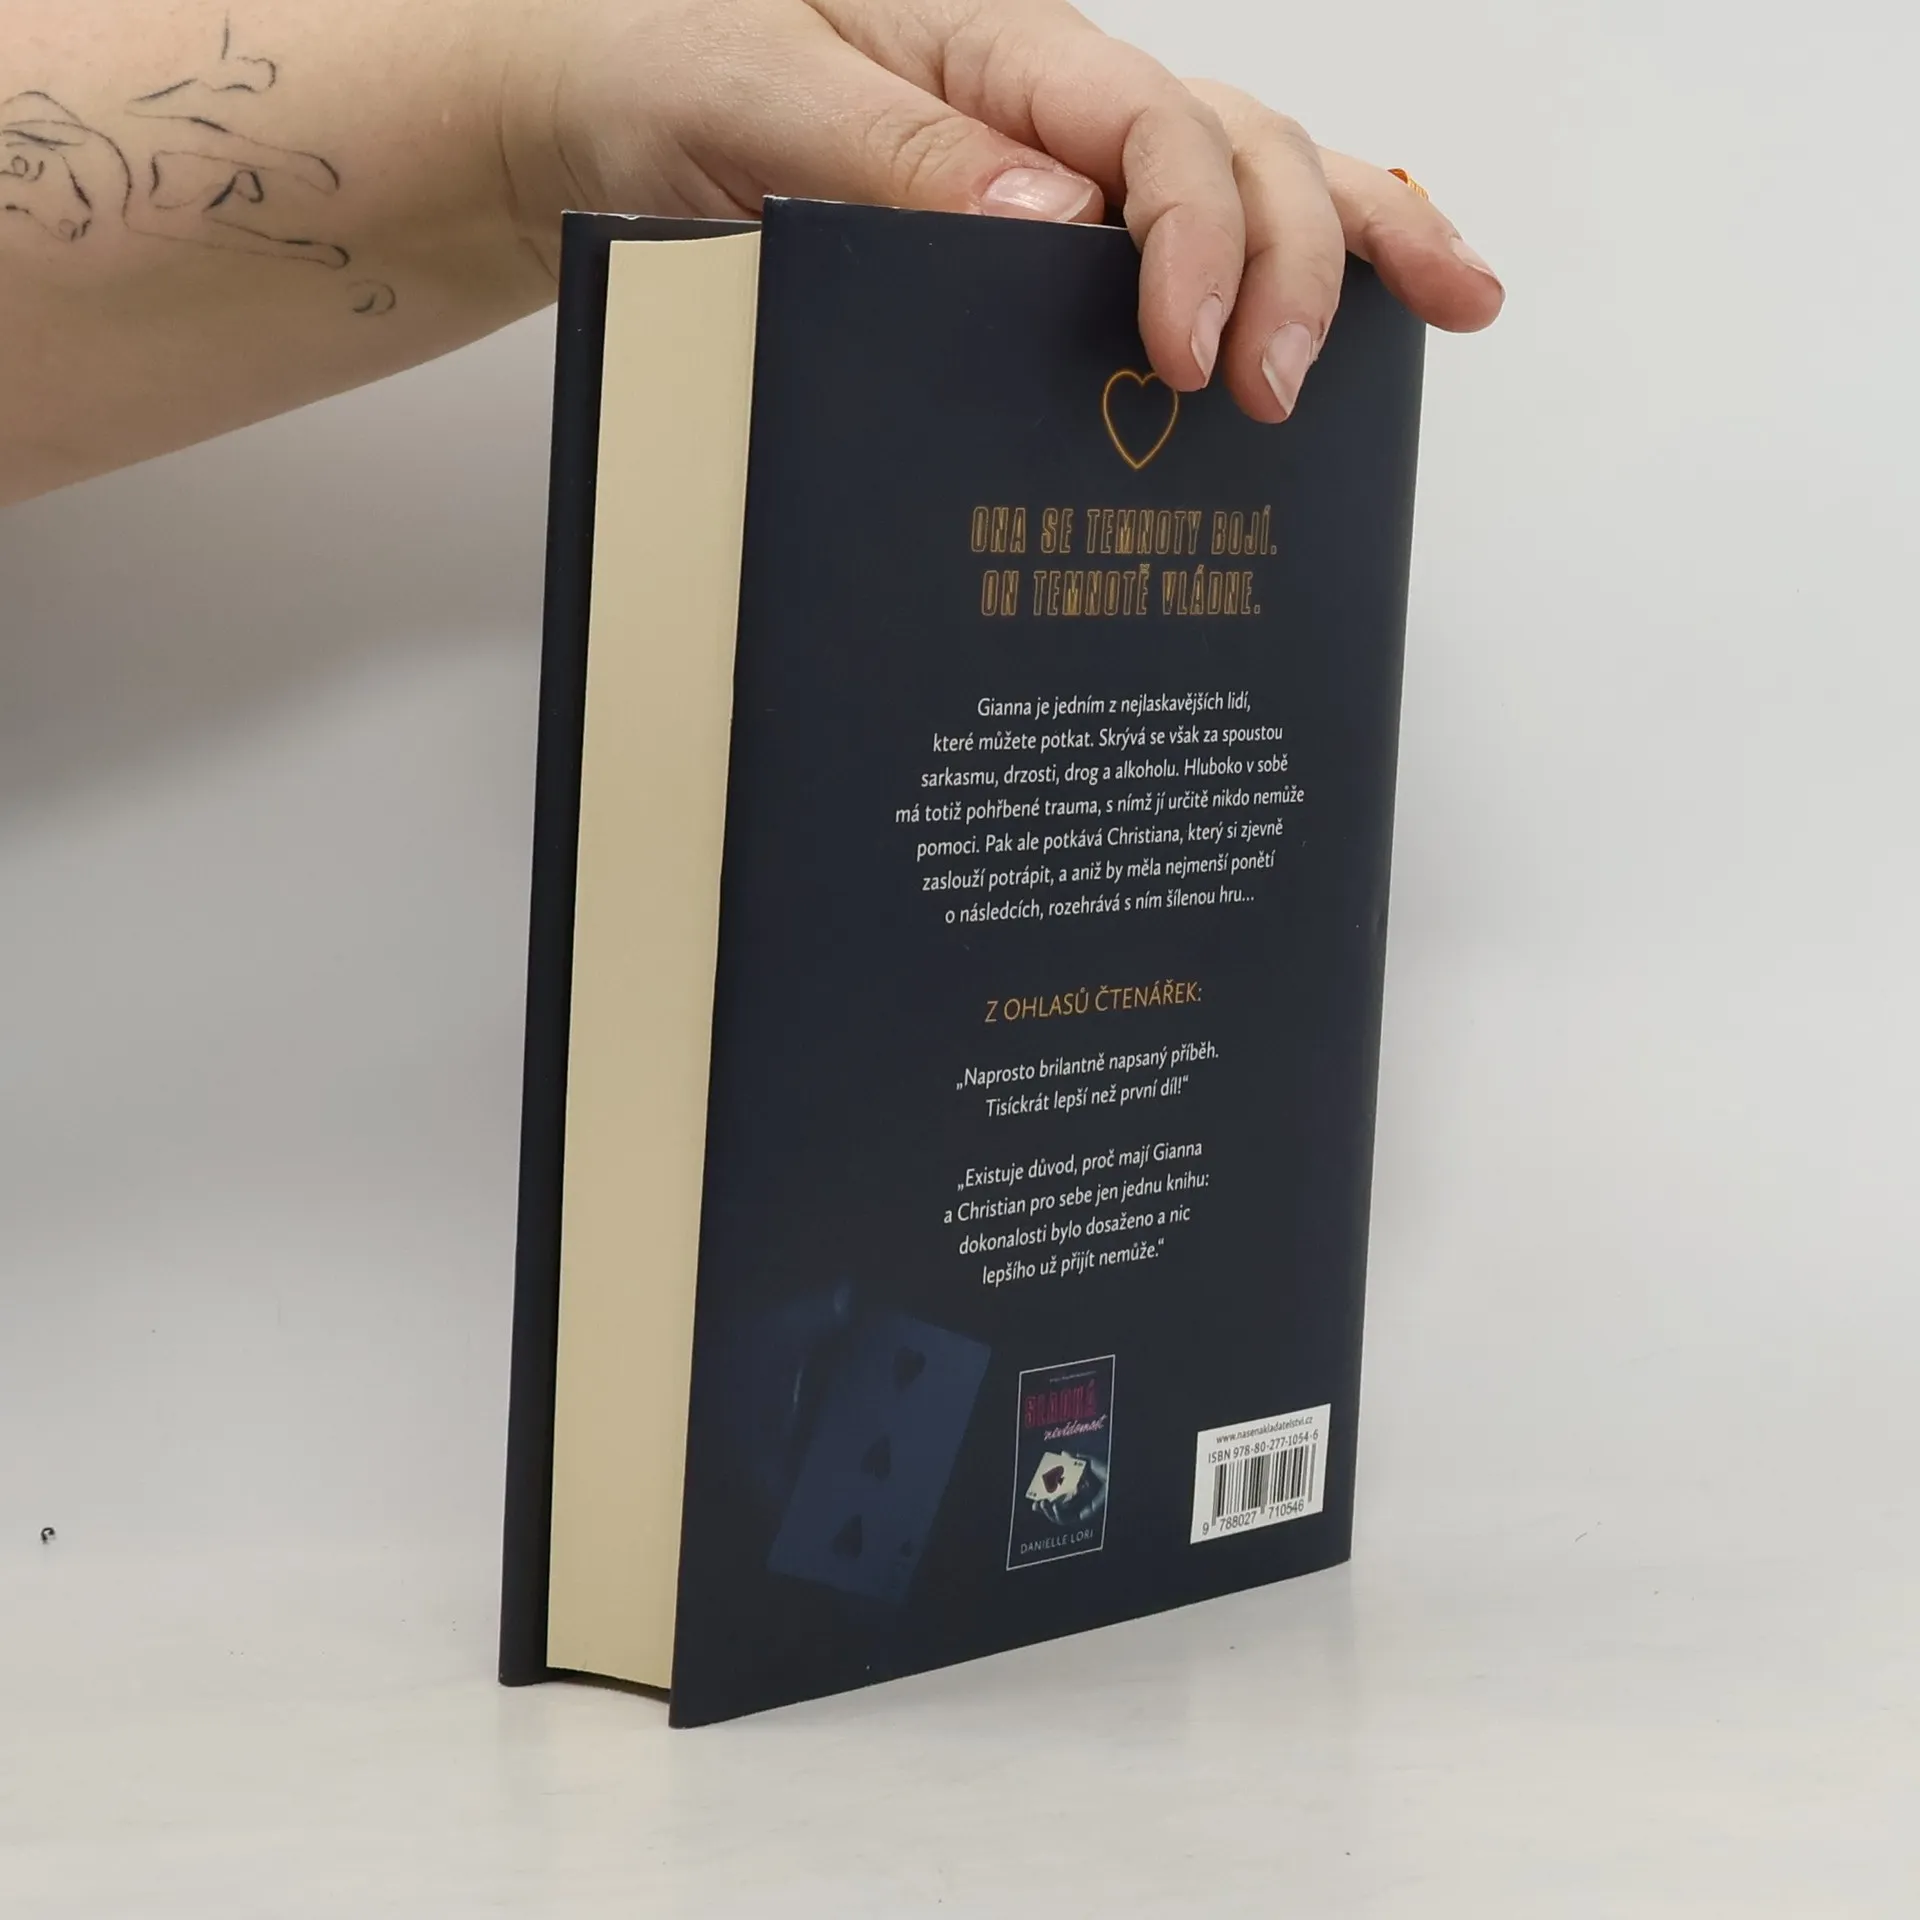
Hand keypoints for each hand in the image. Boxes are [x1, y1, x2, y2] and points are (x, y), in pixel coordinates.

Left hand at [495, 0, 1503, 423]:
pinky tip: (1357, 300)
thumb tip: (1054, 230)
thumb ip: (890, 152)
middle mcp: (1043, 100)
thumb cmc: (647, 66)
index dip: (1197, 241)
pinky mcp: (1026, 232)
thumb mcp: (746, 91)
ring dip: (1353, 241)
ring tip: (1453, 303)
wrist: (580, 99)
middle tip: (1286, 400)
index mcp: (990, 44)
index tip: (1194, 360)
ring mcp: (1048, 163)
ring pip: (1242, 176)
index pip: (1149, 130)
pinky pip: (1174, 237)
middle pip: (1235, 147)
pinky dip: (1274, 264)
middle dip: (1298, 264)